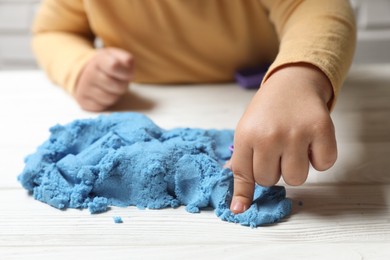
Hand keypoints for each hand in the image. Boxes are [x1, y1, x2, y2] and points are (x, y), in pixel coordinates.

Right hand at [75, 47, 133, 110]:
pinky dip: (106, 103)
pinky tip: (103, 94)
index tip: (128, 74)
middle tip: (118, 81)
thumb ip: (127, 59)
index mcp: (99, 60)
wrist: (86, 72)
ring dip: (115, 95)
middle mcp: (89, 73)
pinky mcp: (83, 101)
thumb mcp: (117, 57)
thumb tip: (129, 65)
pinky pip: (102, 107)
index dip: (126, 73)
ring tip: (111, 88)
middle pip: (118, 87)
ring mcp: (84, 88)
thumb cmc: (107, 66)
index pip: (114, 66)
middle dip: (123, 86)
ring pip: (110, 99)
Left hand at [229, 64, 336, 213]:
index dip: (246, 188)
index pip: (244, 176)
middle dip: (273, 170)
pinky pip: (323, 166)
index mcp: (246, 135)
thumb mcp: (246, 132)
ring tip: (294, 146)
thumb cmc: (266, 112)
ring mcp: (296, 133)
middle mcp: (269, 136)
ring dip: (296, 167)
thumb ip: (241, 166)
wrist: (292, 82)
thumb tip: (238, 207)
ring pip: (296, 179)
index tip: (242, 207)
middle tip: (277, 150)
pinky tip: (311, 141)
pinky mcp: (322, 130)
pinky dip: (320, 158)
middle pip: (270, 181)